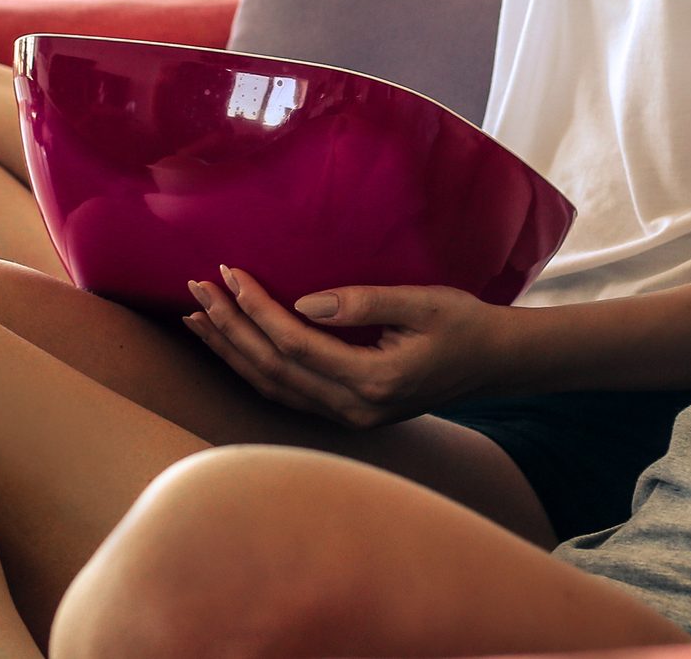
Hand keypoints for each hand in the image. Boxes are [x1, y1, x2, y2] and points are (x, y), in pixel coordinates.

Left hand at [180, 266, 510, 428]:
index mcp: (373, 381)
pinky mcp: (348, 413)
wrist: (495, 363)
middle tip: (195, 290)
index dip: (255, 310)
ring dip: (231, 352)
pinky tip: (232, 346)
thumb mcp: (422, 302)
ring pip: (273, 388)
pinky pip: (287, 393)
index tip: (228, 273)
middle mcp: (354, 409)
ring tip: (196, 318)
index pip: (294, 344)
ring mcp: (350, 417)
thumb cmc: (464, 324)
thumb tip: (303, 302)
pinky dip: (253, 367)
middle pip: (273, 370)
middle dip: (229, 329)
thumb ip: (363, 303)